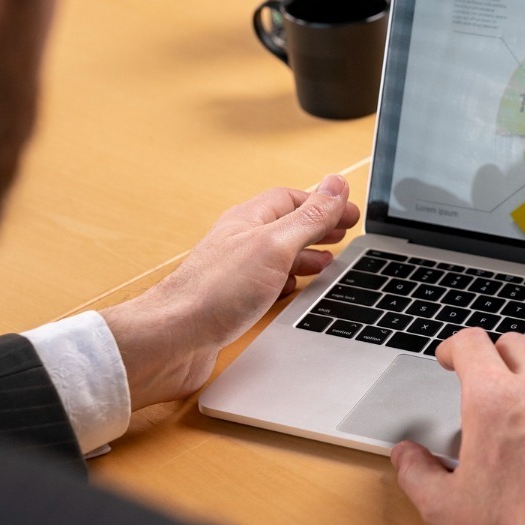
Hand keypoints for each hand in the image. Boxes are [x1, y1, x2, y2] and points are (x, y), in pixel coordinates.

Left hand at [100, 174, 359, 409]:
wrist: (174, 339)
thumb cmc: (215, 291)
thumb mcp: (275, 245)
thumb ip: (308, 217)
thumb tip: (336, 184)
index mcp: (249, 220)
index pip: (291, 198)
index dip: (324, 202)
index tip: (350, 211)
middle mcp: (242, 243)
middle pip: (285, 225)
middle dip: (318, 228)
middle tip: (345, 233)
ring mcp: (236, 273)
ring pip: (278, 256)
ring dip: (305, 255)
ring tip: (328, 261)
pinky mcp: (234, 302)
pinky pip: (268, 283)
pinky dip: (289, 283)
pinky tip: (295, 291)